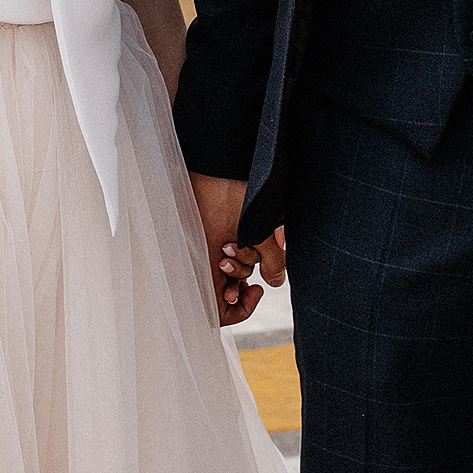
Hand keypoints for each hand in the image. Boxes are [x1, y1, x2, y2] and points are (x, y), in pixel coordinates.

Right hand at [190, 173, 286, 325]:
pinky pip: (222, 253)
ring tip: (247, 233)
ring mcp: (201, 249)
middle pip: (225, 290)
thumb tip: (274, 282)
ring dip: (245, 258)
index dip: (241, 311)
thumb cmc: (232, 190)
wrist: (215, 158)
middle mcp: (198, 263)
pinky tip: (246, 232)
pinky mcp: (205, 235)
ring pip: (228, 270)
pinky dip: (240, 247)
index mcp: (202, 268)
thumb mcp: (259, 228)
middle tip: (250, 250)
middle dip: (244, 274)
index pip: (218, 314)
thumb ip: (272, 260)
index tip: (256, 289)